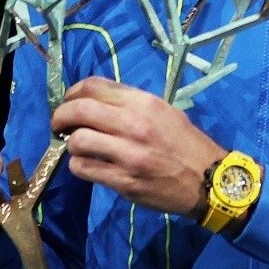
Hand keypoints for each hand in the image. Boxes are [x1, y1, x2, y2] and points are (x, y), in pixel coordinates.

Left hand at [51, 77, 224, 217]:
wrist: (208, 179)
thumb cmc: (186, 143)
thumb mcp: (164, 112)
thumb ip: (131, 104)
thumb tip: (96, 102)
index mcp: (144, 103)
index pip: (94, 86)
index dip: (72, 93)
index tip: (69, 102)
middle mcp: (134, 124)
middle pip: (79, 110)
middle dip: (60, 116)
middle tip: (60, 125)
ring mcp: (128, 154)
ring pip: (77, 141)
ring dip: (71, 144)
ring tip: (79, 147)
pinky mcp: (123, 181)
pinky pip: (84, 168)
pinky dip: (79, 165)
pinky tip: (88, 165)